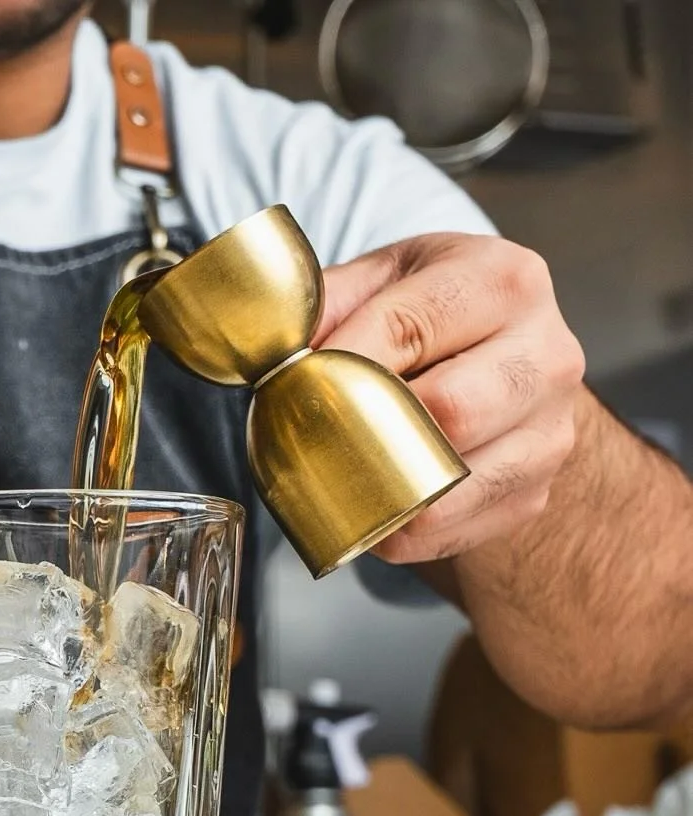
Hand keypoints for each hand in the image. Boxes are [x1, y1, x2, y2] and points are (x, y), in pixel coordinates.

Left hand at [314, 232, 585, 563]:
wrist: (513, 373)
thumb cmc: (438, 321)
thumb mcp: (387, 283)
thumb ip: (329, 301)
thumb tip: (271, 342)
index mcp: (506, 282)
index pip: (409, 327)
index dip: (341, 362)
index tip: (291, 384)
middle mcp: (545, 357)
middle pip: (445, 411)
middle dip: (362, 427)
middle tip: (308, 434)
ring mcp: (549, 434)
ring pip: (446, 482)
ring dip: (374, 488)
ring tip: (329, 473)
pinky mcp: (531, 496)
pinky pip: (444, 529)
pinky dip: (391, 528)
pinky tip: (366, 507)